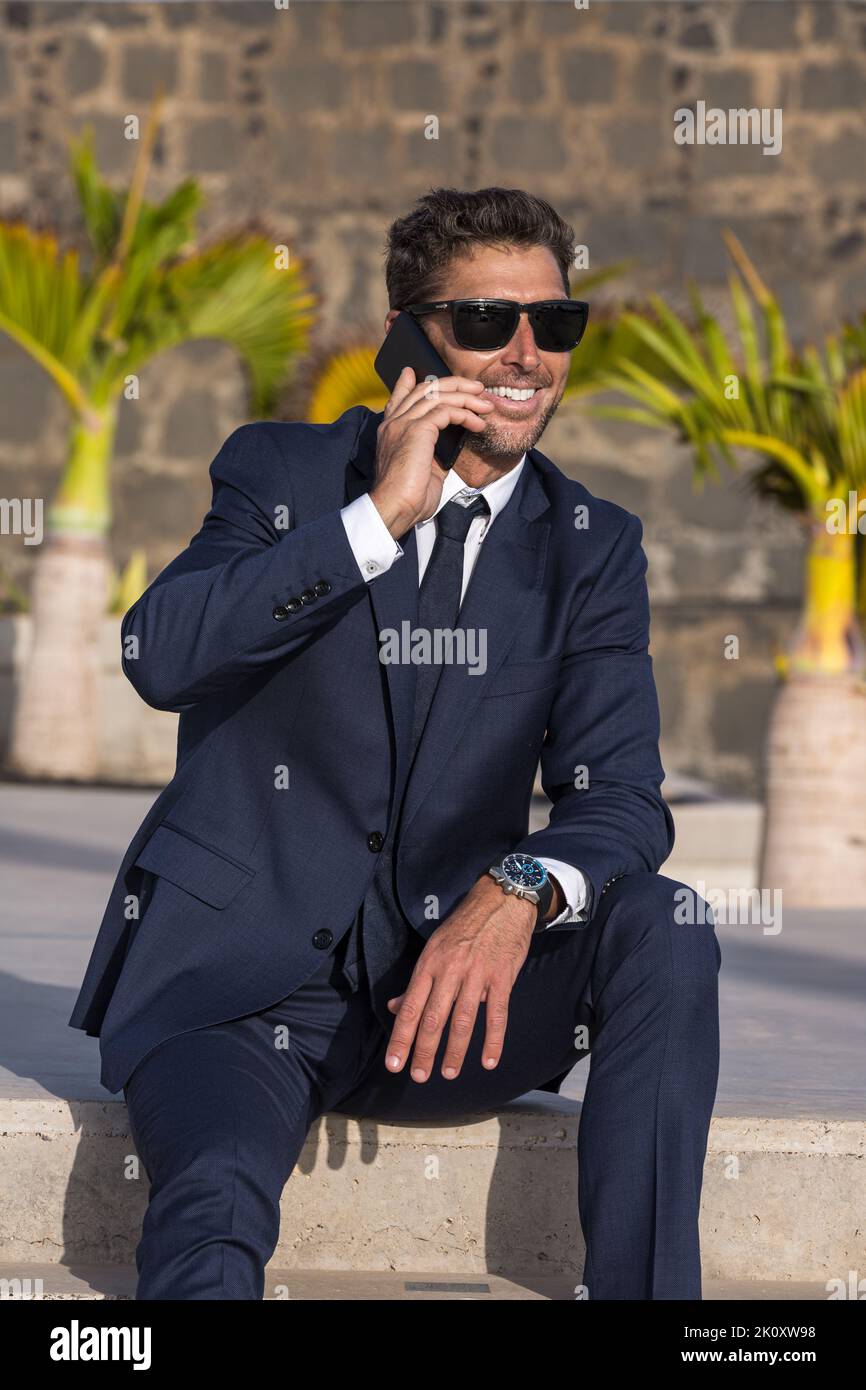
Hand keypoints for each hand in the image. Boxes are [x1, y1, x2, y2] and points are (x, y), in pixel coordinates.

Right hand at [369, 366, 493, 537]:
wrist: (395, 508)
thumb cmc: (408, 497)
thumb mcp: (423, 469)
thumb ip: (434, 451)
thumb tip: (453, 443)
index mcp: (390, 431)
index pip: (399, 398)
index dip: (407, 383)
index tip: (415, 373)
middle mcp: (394, 423)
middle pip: (424, 389)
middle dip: (454, 384)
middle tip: (475, 388)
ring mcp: (404, 424)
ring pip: (438, 396)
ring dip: (467, 398)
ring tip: (486, 406)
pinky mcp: (417, 430)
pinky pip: (446, 411)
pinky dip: (466, 414)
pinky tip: (478, 424)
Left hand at [383, 875, 535, 1082]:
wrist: (502, 901)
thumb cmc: (464, 926)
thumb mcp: (434, 948)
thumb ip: (417, 982)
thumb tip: (395, 1008)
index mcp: (429, 964)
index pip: (410, 1008)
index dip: (401, 1038)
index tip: (394, 1064)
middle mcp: (450, 971)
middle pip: (433, 1018)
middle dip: (424, 1051)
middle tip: (419, 1077)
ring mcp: (477, 974)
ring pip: (463, 1020)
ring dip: (455, 1051)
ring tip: (449, 1073)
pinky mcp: (502, 977)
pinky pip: (497, 1014)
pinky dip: (493, 1040)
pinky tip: (488, 1061)